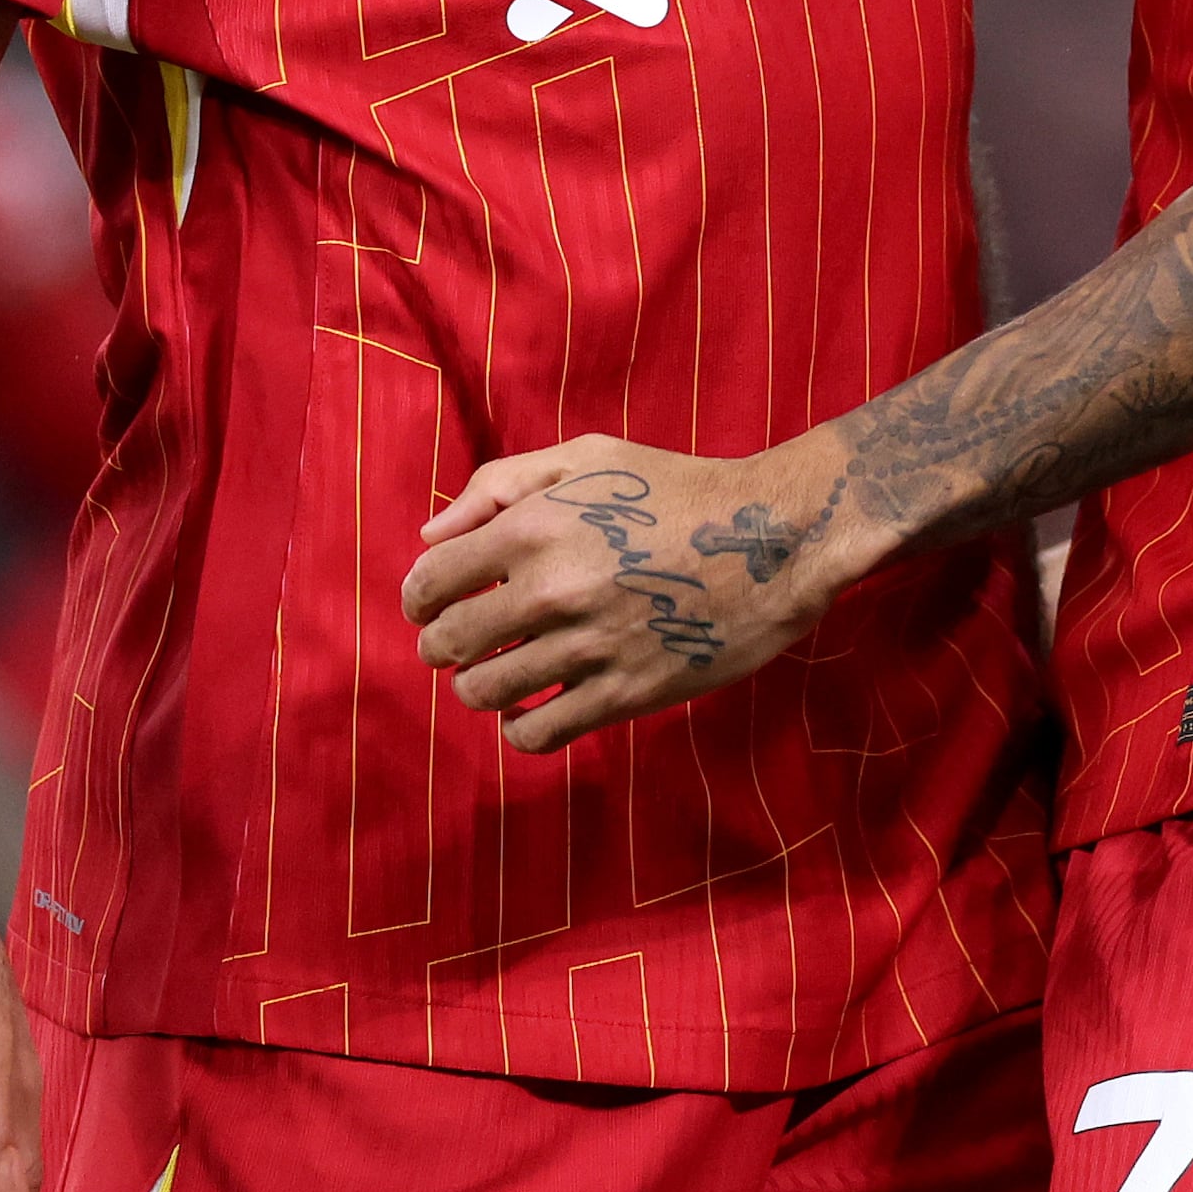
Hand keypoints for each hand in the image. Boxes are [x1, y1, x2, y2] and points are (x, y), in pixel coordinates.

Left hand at [399, 433, 871, 748]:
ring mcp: (589, 646)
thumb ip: (501, 484)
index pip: (429, 582)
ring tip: (497, 675)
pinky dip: (520, 729)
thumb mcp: (590, 458)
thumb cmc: (678, 489)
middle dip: (442, 646)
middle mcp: (552, 588)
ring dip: (478, 688)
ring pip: (486, 693)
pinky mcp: (626, 693)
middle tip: (462, 643)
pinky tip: (531, 709)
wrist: (772, 538)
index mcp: (534, 526)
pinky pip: (539, 733)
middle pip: (448, 644)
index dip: (420, 598)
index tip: (434, 604)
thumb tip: (431, 534)